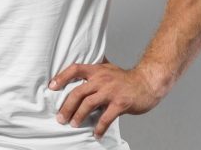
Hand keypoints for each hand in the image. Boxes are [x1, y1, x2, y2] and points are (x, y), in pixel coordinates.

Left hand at [49, 56, 164, 139]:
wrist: (148, 82)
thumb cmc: (126, 78)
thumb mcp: (108, 68)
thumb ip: (94, 70)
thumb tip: (77, 67)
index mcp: (97, 70)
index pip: (75, 69)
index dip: (61, 77)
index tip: (51, 87)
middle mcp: (102, 79)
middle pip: (78, 92)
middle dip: (66, 106)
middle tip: (60, 117)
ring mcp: (111, 91)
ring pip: (88, 104)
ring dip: (78, 116)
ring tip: (73, 124)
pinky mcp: (121, 103)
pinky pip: (106, 117)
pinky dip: (100, 127)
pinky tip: (96, 133)